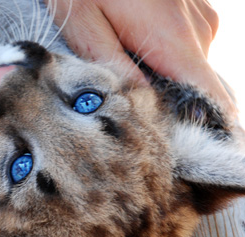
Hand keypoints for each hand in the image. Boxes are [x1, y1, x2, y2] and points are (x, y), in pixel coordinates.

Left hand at [49, 0, 237, 116]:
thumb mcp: (83, 23)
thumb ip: (112, 66)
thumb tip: (137, 107)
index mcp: (173, 39)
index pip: (213, 100)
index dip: (209, 134)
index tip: (194, 162)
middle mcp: (198, 30)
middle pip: (201, 90)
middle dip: (175, 112)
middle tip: (136, 123)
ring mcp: (199, 17)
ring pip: (190, 69)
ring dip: (164, 83)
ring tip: (126, 82)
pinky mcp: (191, 10)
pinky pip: (185, 48)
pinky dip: (164, 61)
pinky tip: (134, 55)